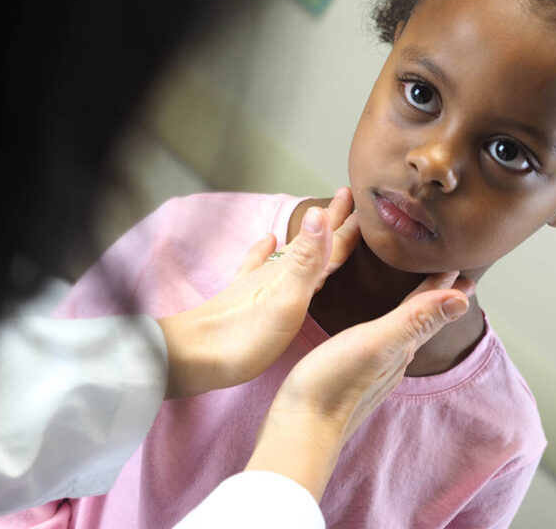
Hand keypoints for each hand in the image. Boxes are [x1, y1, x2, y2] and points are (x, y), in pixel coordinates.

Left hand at [158, 188, 359, 398]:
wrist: (191, 356)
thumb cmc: (244, 336)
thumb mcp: (286, 300)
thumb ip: (306, 260)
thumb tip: (319, 213)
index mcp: (292, 273)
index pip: (329, 242)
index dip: (348, 224)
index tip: (365, 201)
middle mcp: (276, 272)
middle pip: (312, 242)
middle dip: (332, 222)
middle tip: (348, 198)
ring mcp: (257, 282)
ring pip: (292, 253)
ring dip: (310, 237)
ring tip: (322, 220)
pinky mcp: (242, 297)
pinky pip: (259, 265)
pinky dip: (265, 251)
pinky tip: (266, 241)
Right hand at [245, 272, 474, 501]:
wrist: (299, 431)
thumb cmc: (332, 384)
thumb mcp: (377, 343)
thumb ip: (415, 320)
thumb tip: (463, 300)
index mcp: (401, 347)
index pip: (429, 310)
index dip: (442, 286)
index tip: (460, 267)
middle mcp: (393, 360)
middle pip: (421, 322)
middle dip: (435, 299)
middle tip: (452, 281)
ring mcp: (374, 372)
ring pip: (404, 336)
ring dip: (415, 314)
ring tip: (420, 300)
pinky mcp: (353, 379)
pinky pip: (382, 347)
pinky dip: (391, 330)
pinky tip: (379, 334)